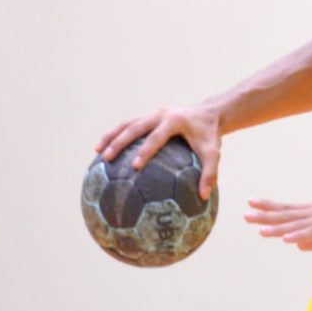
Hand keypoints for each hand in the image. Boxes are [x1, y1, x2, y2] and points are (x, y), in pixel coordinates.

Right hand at [95, 105, 222, 199]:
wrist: (209, 114)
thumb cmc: (210, 136)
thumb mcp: (213, 154)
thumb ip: (210, 173)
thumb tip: (204, 197)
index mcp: (174, 121)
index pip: (156, 137)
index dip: (145, 151)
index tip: (135, 166)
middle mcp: (160, 114)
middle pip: (134, 127)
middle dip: (119, 142)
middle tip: (107, 157)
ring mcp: (152, 114)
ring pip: (127, 124)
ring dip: (112, 136)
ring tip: (97, 152)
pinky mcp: (148, 118)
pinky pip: (128, 125)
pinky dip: (116, 135)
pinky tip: (104, 148)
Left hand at [245, 197, 311, 251]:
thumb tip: (297, 246)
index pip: (288, 208)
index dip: (269, 206)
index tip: (251, 202)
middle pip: (288, 214)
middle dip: (266, 215)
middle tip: (245, 214)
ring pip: (298, 224)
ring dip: (279, 227)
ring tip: (260, 230)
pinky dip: (301, 235)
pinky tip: (288, 238)